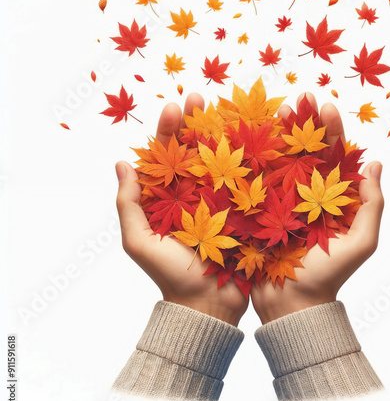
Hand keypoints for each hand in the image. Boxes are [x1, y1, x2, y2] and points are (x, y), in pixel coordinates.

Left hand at [115, 94, 248, 325]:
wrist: (207, 304)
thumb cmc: (170, 275)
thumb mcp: (140, 241)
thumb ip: (129, 204)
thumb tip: (122, 163)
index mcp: (169, 197)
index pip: (167, 156)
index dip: (168, 130)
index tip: (174, 106)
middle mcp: (195, 194)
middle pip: (195, 150)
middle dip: (196, 122)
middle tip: (200, 96)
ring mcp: (221, 200)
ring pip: (222, 160)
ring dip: (225, 133)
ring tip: (230, 107)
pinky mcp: (244, 211)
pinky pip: (247, 181)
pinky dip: (251, 159)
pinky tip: (257, 137)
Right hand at [250, 93, 383, 323]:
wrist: (292, 303)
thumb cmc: (328, 275)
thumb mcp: (360, 242)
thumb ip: (371, 206)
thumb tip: (375, 165)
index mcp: (331, 197)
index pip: (333, 156)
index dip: (331, 130)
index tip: (325, 106)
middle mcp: (305, 194)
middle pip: (305, 151)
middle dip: (303, 123)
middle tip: (299, 97)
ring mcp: (279, 200)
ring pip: (279, 160)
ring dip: (277, 134)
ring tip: (273, 109)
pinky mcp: (257, 210)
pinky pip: (255, 181)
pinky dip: (251, 159)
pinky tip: (245, 137)